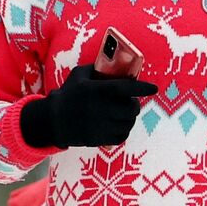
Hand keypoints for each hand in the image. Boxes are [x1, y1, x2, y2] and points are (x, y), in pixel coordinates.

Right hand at [20, 64, 158, 148]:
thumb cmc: (68, 94)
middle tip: (130, 102)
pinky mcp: (99, 139)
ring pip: (129, 123)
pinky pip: (122, 136)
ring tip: (123, 114)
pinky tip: (117, 125)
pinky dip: (123, 130)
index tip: (154, 89)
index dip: (142, 88)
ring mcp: (100, 126)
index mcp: (97, 90)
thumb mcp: (79, 75)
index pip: (126, 88)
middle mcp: (100, 109)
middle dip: (134, 105)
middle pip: (131, 108)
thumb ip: (97, 69)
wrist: (52, 120)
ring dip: (129, 118)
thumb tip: (116, 66)